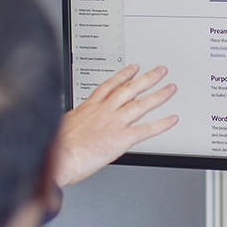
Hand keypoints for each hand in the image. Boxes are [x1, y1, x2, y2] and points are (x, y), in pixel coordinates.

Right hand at [52, 64, 178, 187]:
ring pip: (141, 104)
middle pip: (129, 89)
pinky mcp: (121, 138)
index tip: (133, 68)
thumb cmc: (55, 147)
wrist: (59, 157)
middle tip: (159, 71)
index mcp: (88, 108)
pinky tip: (172, 120)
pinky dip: (162, 124)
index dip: (123, 75)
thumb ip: (73, 124)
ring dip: (158, 95)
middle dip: (146, 78)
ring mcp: (113, 123)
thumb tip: (70, 127)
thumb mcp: (59, 126)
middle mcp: (103, 111)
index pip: (110, 86)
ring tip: (170, 88)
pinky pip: (146, 129)